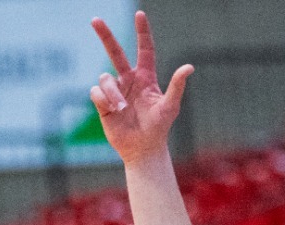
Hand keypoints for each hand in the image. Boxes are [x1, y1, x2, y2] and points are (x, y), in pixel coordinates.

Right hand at [90, 11, 192, 163]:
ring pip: (105, 77)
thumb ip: (177, 85)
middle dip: (105, 35)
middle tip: (95, 19)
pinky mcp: (102, 103)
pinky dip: (104, 98)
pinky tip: (113, 110)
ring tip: (122, 108)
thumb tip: (189, 67)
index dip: (142, 32)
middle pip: (114, 52)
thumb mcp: (170, 106)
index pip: (144, 49)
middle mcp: (128, 80)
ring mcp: (114, 91)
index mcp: (145, 77)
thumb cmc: (159, 128)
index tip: (139, 15)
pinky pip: (96, 91)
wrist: (142, 149)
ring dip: (113, 92)